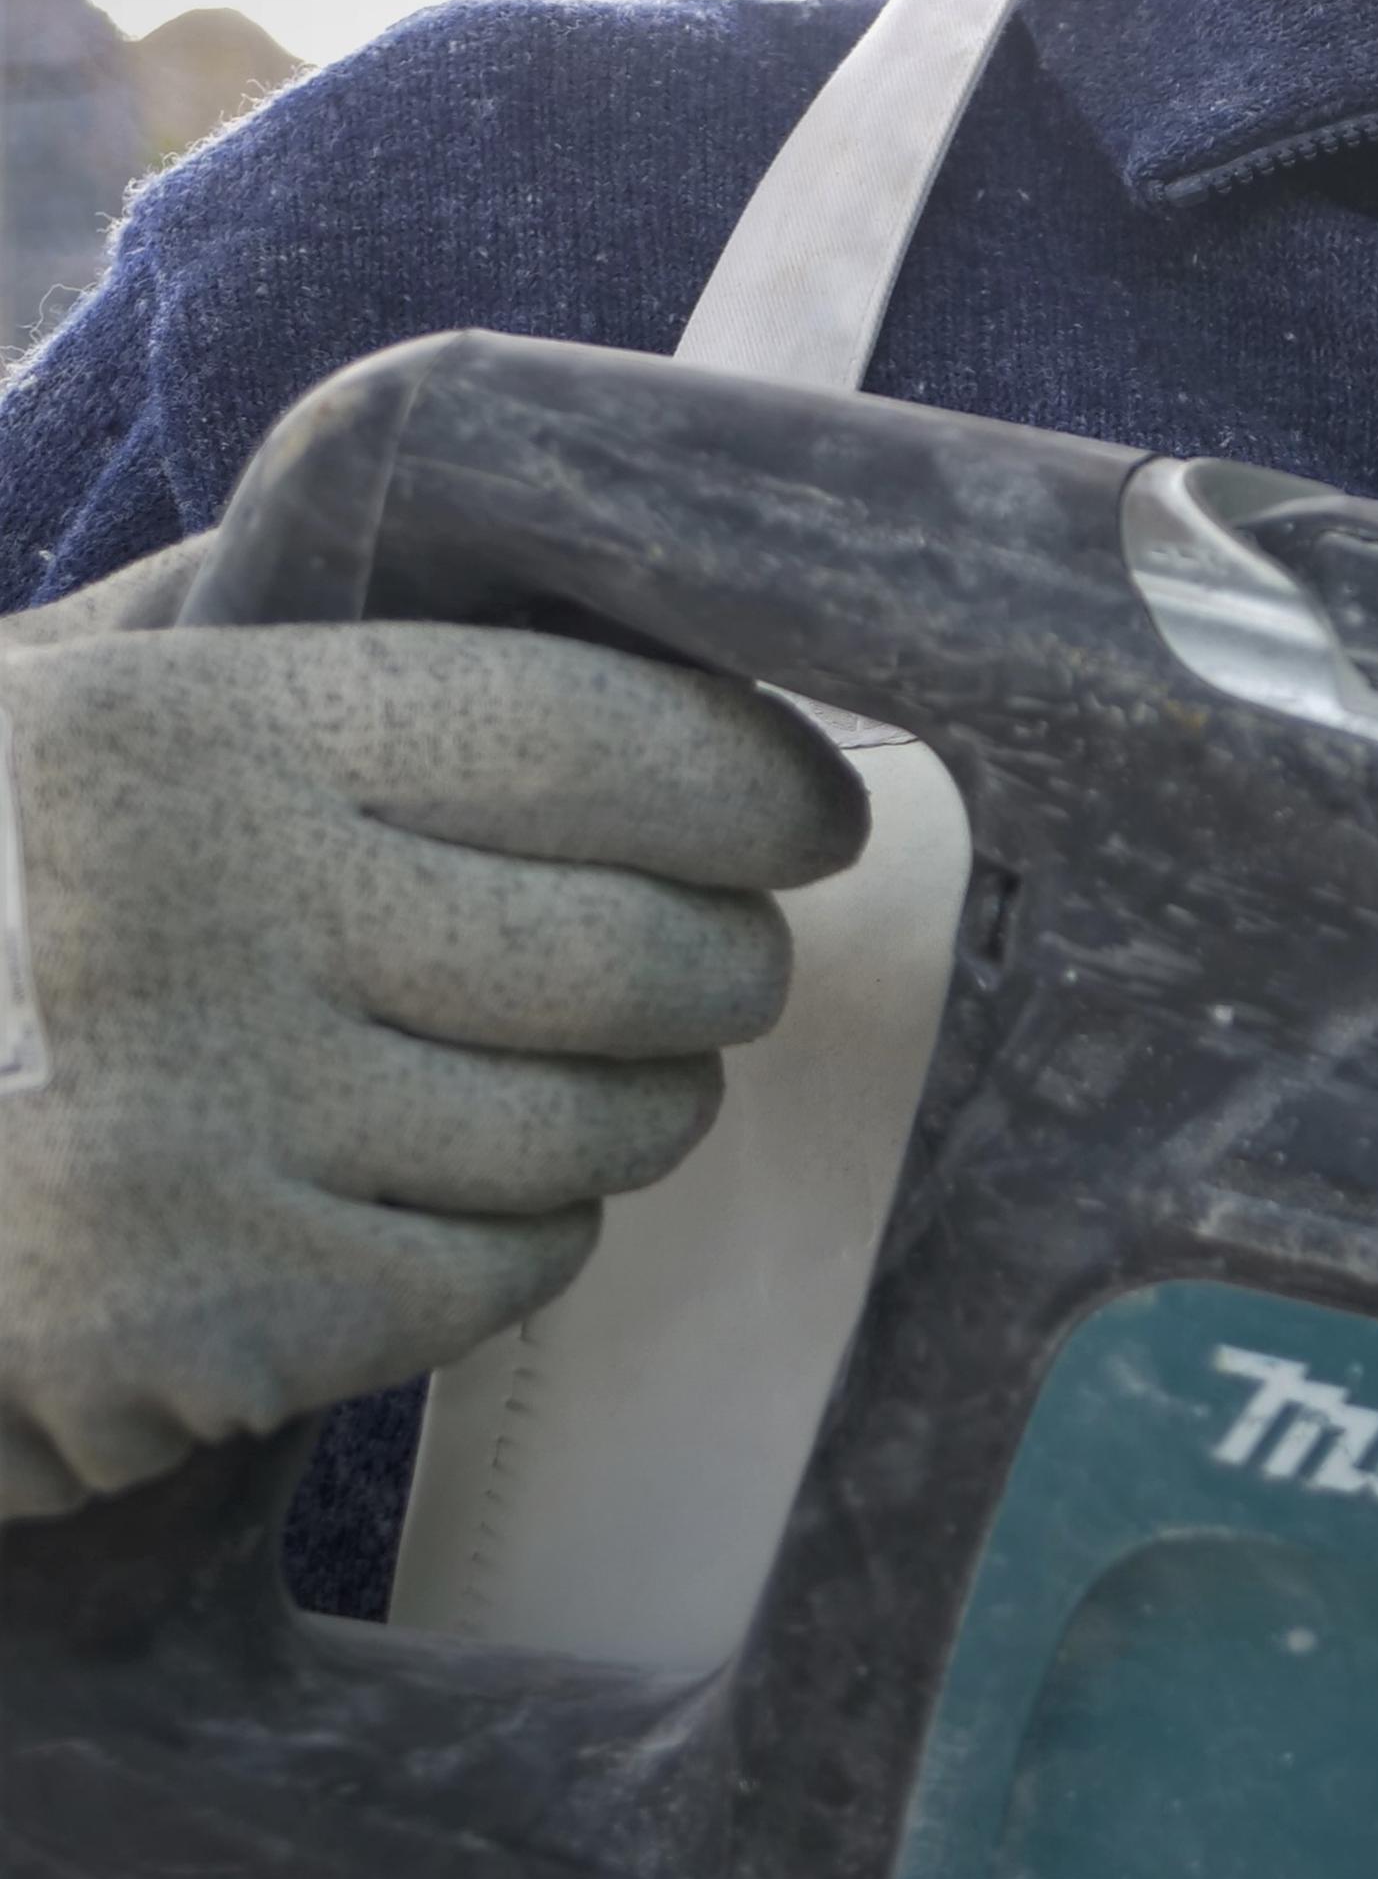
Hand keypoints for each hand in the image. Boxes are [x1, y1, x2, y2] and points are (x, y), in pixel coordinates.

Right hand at [0, 542, 863, 1516]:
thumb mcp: (59, 700)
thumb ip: (269, 613)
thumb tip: (559, 568)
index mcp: (214, 728)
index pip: (626, 739)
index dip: (764, 791)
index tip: (803, 822)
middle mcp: (220, 910)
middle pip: (655, 950)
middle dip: (718, 969)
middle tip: (696, 970)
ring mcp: (210, 1122)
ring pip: (606, 1124)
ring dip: (629, 1112)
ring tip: (561, 1083)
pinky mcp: (208, 1310)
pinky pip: (505, 1270)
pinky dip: (517, 1244)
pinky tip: (429, 1199)